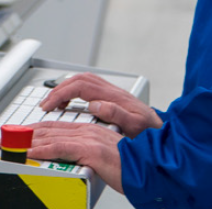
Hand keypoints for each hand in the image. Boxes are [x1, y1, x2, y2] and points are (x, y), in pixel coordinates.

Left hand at [0, 121, 124, 193]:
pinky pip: (60, 149)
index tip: (15, 135)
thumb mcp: (106, 159)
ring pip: (49, 137)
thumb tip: (73, 159)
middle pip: (47, 129)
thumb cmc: (133, 167)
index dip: (32, 130)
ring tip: (6, 145)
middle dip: (21, 134)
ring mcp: (89, 139)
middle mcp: (87, 130)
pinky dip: (41, 150)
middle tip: (1, 139)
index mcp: (89, 131)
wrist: (155, 169)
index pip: (54, 128)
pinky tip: (27, 153)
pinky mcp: (92, 150)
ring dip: (24, 141)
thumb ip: (89, 156)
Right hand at [41, 72, 162, 137]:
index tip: (50, 105)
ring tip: (54, 102)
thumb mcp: (136, 126)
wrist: (165, 132)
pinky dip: (74, 91)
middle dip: (58, 90)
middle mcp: (111, 91)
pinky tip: (70, 102)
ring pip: (82, 80)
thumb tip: (95, 105)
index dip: (61, 94)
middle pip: (78, 80)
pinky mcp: (112, 97)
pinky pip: (88, 87)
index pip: (80, 86)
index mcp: (114, 96)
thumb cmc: (152, 132)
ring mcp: (112, 92)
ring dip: (65, 88)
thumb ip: (116, 114)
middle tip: (46, 104)